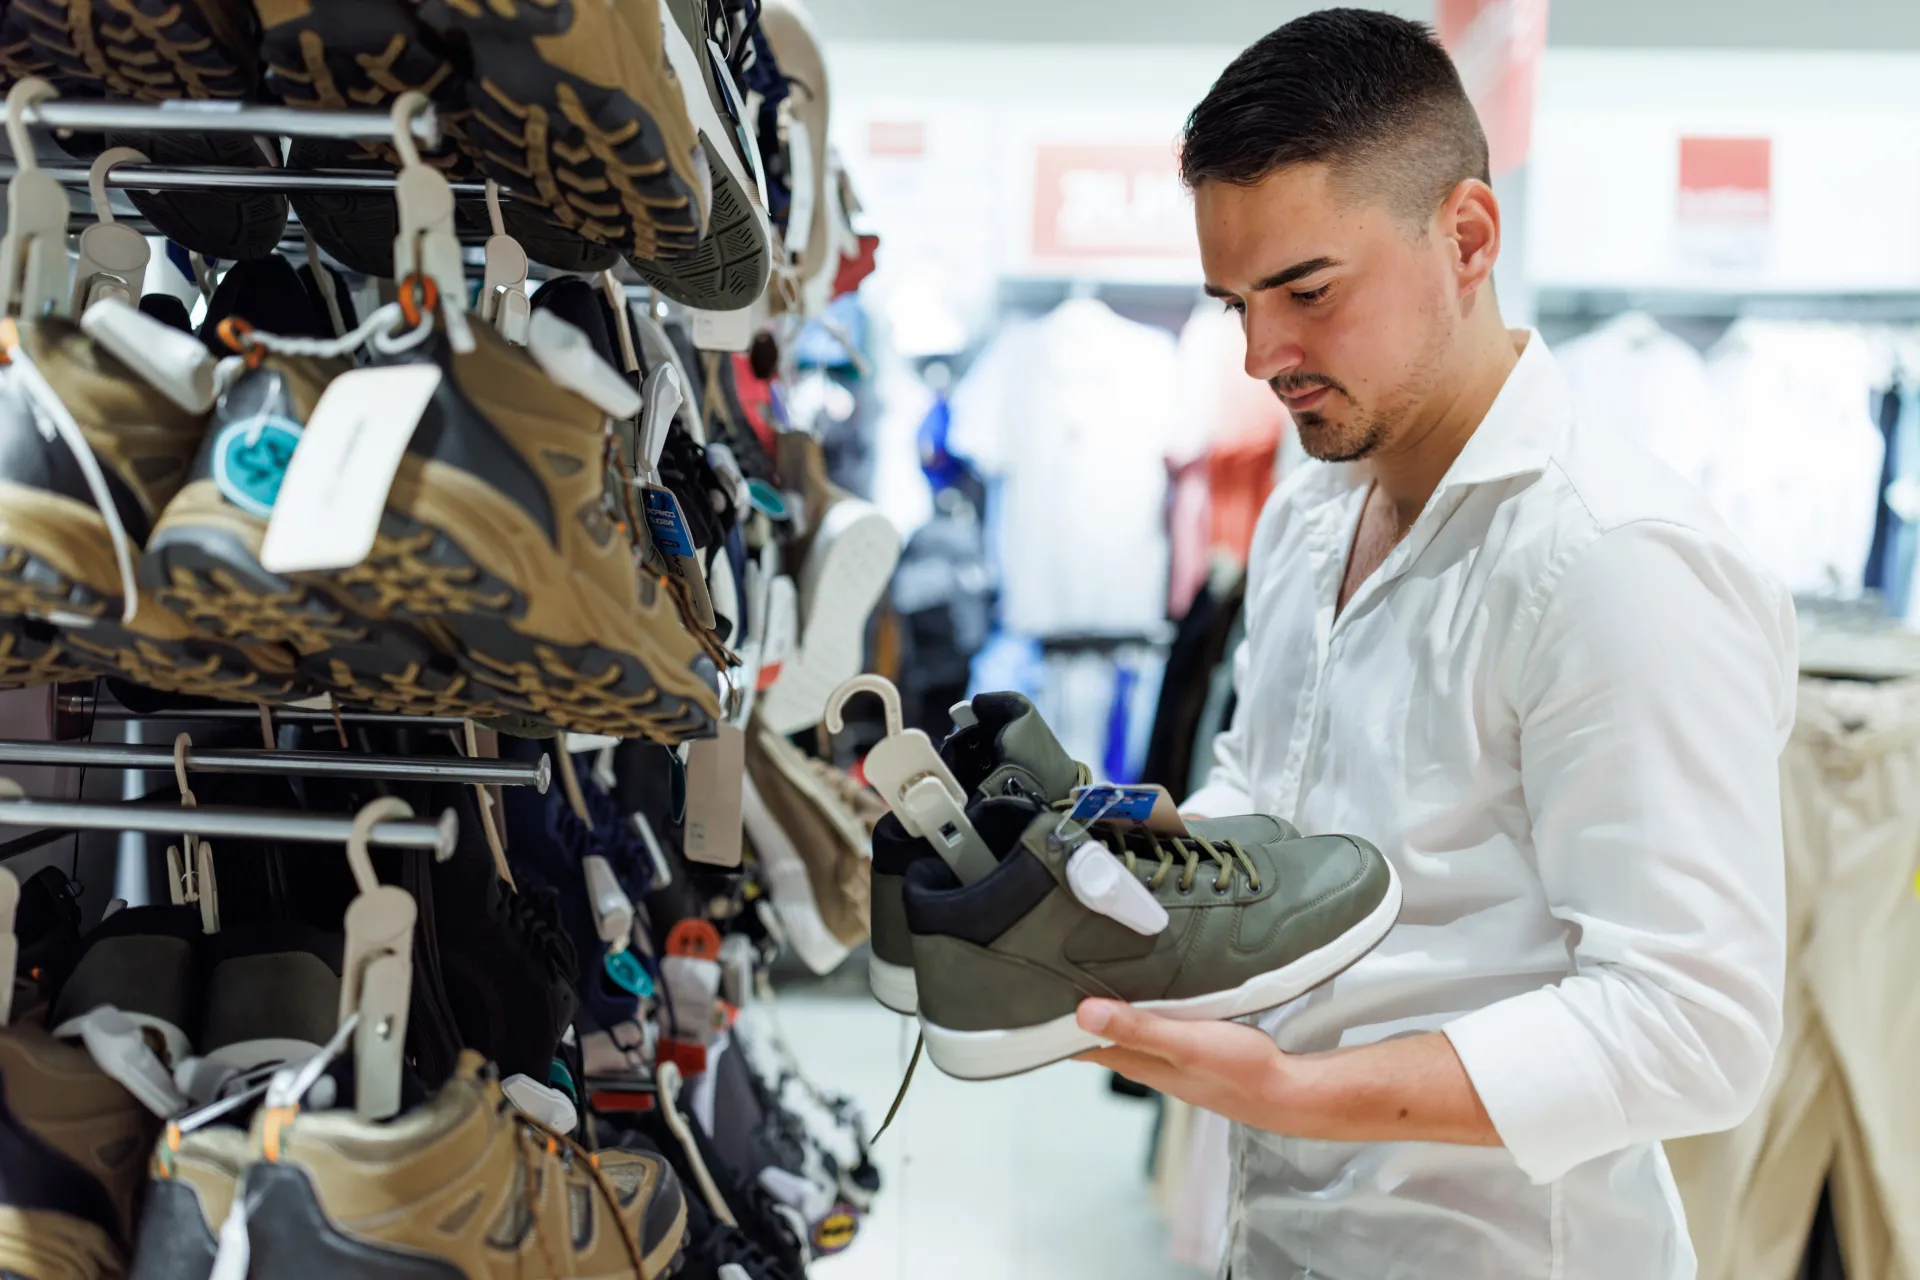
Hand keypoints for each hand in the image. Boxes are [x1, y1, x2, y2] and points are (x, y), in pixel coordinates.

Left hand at [1074, 999, 1289, 1128]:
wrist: (1288, 1093)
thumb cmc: (1239, 1069)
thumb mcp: (1184, 1042)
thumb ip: (1137, 1027)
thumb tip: (1084, 1014)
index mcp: (1141, 1063)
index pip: (1085, 1047)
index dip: (1060, 1029)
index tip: (1037, 1002)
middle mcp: (1151, 1066)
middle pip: (1104, 1041)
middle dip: (1082, 1018)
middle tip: (1060, 982)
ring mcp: (1173, 1063)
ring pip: (1131, 1036)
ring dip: (1113, 1016)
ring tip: (1095, 985)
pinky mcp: (1194, 1055)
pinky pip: (1157, 1034)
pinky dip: (1145, 1018)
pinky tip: (1150, 1001)